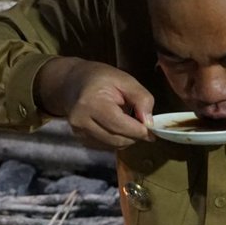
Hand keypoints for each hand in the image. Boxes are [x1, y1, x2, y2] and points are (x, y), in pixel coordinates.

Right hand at [35, 57, 154, 149]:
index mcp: (91, 102)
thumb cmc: (100, 78)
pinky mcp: (80, 139)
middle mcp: (81, 121)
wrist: (71, 83)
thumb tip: (149, 123)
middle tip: (144, 127)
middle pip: (116, 139)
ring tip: (130, 124)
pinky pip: (106, 146)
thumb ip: (141, 98)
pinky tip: (118, 127)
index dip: (139, 131)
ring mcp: (78, 132)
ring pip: (112, 146)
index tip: (153, 131)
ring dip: (127, 139)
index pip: (119, 125)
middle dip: (135, 136)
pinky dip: (117, 140)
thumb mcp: (124, 80)